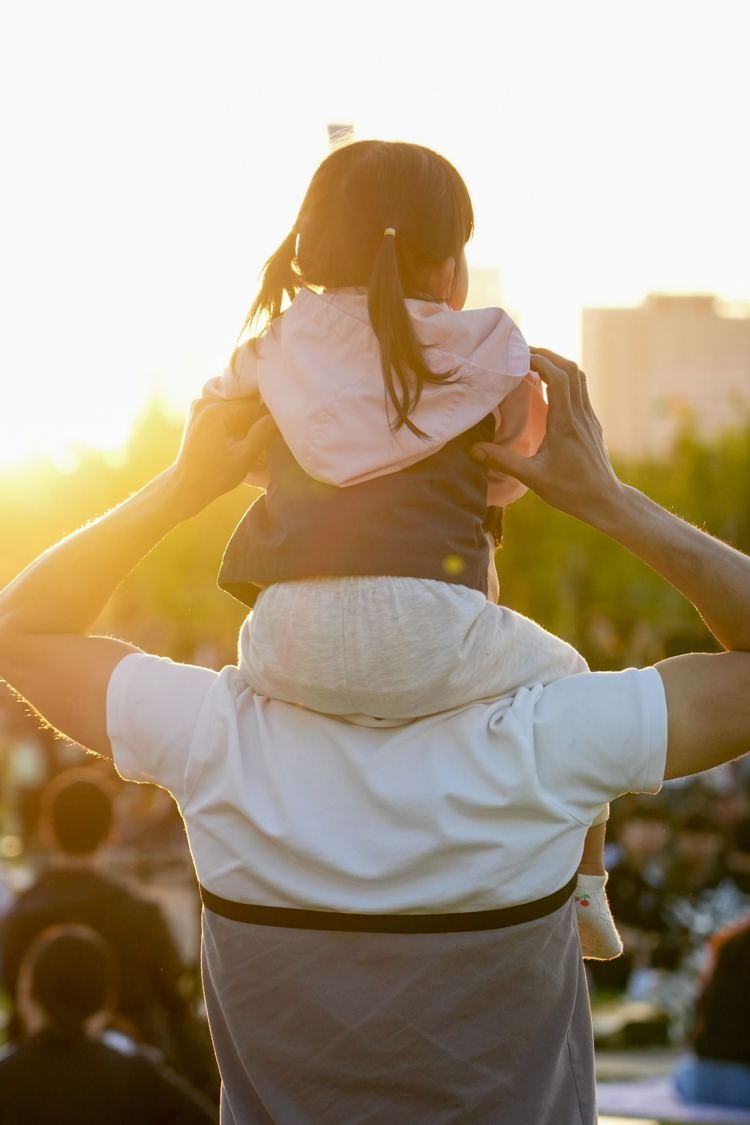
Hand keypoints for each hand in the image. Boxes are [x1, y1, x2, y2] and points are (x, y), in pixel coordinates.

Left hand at [171, 395, 277, 513]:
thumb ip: (262, 433)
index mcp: (217, 411)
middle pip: (242, 397)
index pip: (253, 400)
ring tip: (244, 432)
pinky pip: (223, 403)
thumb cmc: (216, 475)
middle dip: (253, 411)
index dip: (265, 412)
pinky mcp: (198, 409)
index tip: (268, 427)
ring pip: (234, 399)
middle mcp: (205, 401)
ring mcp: (199, 404)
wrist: (187, 483)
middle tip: (255, 432)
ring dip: (242, 412)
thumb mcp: (244, 457)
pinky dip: (232, 412)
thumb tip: (279, 415)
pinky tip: (234, 428)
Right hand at [470, 348, 624, 524]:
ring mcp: (588, 418)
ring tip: (533, 364)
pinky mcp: (591, 424)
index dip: (539, 360)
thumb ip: (503, 462)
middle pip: (571, 369)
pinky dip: (564, 379)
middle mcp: (580, 414)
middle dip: (547, 355)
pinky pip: (580, 390)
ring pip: (579, 377)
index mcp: (566, 423)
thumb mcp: (533, 478)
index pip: (559, 377)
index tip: (518, 356)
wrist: (604, 501)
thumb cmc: (571, 491)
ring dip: (557, 364)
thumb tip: (472, 450)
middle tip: (522, 354)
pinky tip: (548, 388)